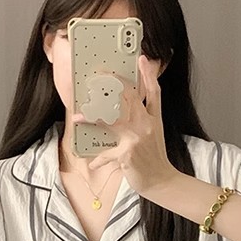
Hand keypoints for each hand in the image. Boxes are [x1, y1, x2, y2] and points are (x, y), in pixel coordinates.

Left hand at [73, 54, 179, 195]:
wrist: (162, 181)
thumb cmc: (154, 158)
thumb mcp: (154, 135)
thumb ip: (143, 120)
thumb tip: (125, 111)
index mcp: (154, 119)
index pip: (154, 92)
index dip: (148, 74)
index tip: (141, 59)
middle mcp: (146, 124)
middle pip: (129, 98)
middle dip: (112, 87)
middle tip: (98, 78)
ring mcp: (137, 138)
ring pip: (112, 120)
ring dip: (92, 117)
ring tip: (79, 116)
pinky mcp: (128, 154)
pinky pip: (108, 154)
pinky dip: (99, 160)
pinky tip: (91, 163)